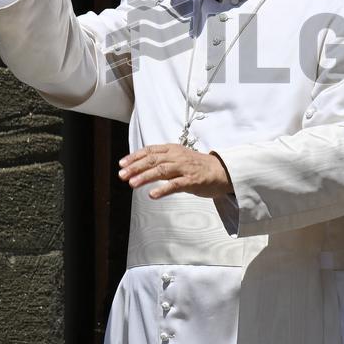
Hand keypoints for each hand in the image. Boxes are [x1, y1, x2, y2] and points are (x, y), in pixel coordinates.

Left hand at [118, 144, 232, 198]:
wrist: (222, 171)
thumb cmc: (198, 166)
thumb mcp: (179, 158)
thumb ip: (163, 160)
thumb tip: (141, 166)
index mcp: (173, 149)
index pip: (150, 150)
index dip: (134, 156)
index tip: (122, 164)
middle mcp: (177, 156)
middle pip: (153, 160)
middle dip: (135, 167)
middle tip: (122, 175)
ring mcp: (185, 168)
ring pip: (161, 171)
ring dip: (145, 177)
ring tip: (132, 183)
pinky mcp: (192, 181)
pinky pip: (175, 185)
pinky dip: (163, 190)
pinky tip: (153, 195)